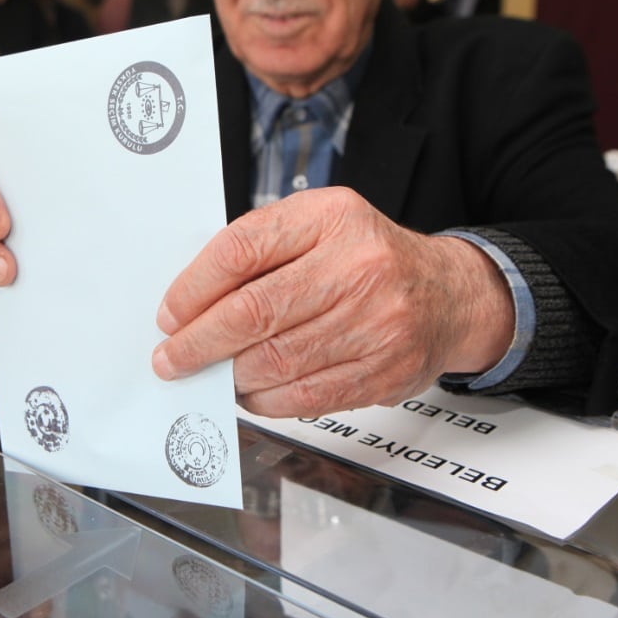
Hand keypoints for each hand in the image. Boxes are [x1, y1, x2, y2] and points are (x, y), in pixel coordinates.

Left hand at [151, 188, 513, 417]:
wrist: (448, 296)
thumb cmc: (368, 258)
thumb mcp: (319, 226)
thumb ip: (261, 251)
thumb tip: (191, 302)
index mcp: (330, 218)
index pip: (241, 250)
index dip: (194, 288)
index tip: (169, 315)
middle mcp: (357, 266)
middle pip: (253, 312)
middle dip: (198, 343)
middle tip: (171, 359)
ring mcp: (375, 322)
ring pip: (275, 360)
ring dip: (228, 376)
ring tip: (208, 376)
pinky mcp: (383, 371)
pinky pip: (305, 397)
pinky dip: (265, 400)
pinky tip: (249, 392)